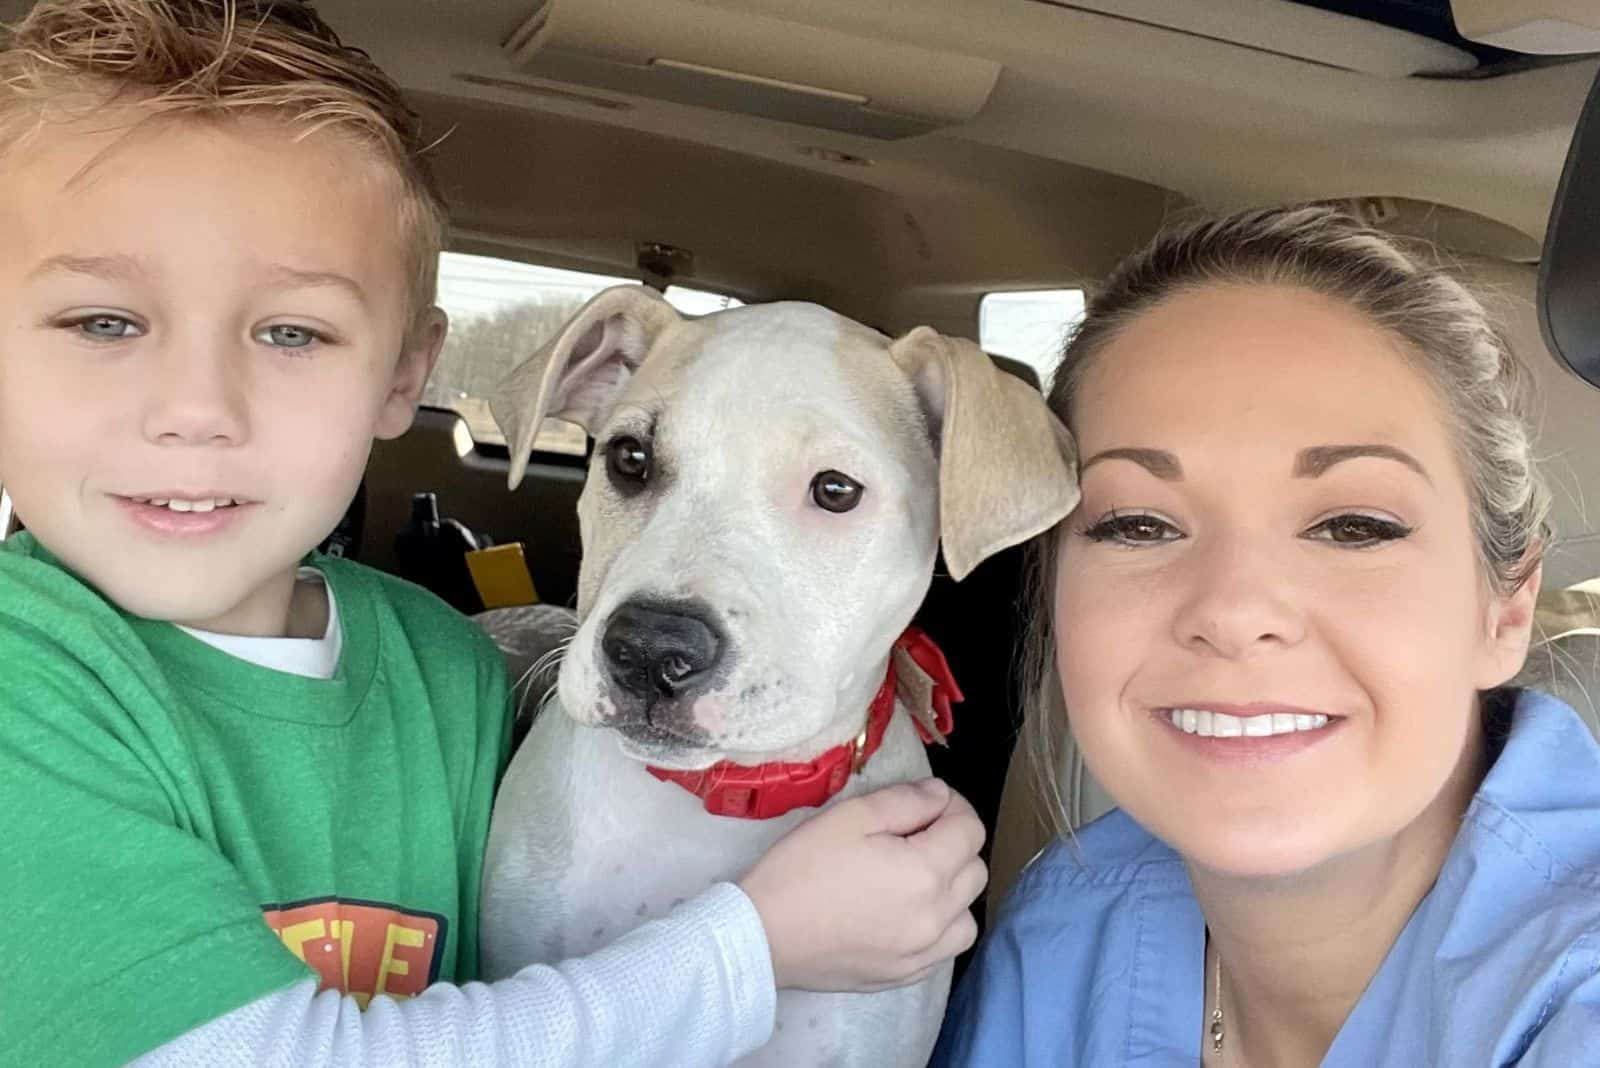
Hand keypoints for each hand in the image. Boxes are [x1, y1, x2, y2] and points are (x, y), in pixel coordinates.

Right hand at [738, 778, 986, 992]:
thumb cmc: (802, 868)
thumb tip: (940, 795)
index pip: (970, 830)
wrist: (763, 936)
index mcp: (925, 871)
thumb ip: (905, 801)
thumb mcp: (850, 817)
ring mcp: (923, 952)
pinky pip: (945, 949)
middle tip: (914, 833)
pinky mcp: (905, 976)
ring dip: (953, 889)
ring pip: (967, 914)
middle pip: (975, 870)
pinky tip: (907, 913)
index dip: (953, 806)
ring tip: (916, 877)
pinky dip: (939, 927)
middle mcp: (936, 917)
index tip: (925, 802)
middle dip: (955, 843)